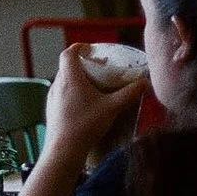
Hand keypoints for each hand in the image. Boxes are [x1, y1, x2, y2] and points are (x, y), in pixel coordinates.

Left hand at [42, 44, 145, 164]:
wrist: (64, 147)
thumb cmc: (87, 124)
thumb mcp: (112, 107)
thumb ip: (129, 94)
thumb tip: (144, 82)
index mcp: (69, 77)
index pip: (69, 53)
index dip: (79, 48)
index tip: (91, 49)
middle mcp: (57, 83)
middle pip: (67, 66)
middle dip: (82, 63)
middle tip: (98, 68)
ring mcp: (52, 96)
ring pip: (64, 80)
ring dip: (77, 78)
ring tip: (94, 85)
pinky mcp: (51, 108)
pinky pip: (61, 92)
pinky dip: (72, 90)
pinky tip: (85, 103)